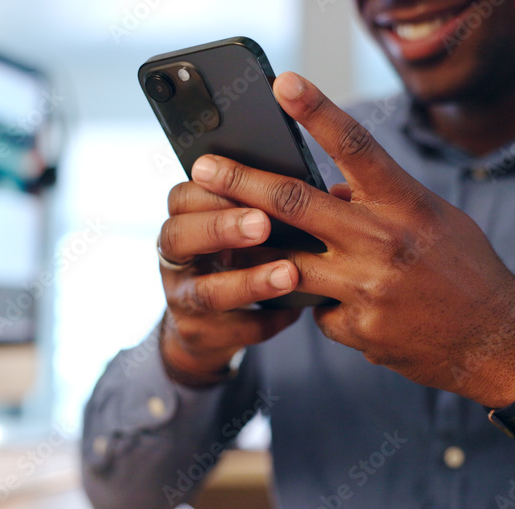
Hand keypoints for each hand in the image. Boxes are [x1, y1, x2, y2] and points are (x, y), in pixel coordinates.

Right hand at [157, 181, 305, 383]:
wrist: (212, 323)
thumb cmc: (242, 256)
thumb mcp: (244, 227)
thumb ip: (272, 205)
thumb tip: (339, 191)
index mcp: (184, 218)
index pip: (182, 197)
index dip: (210, 190)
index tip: (247, 181)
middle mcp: (175, 257)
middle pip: (178, 237)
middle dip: (220, 228)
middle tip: (263, 223)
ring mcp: (182, 299)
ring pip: (206, 291)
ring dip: (248, 282)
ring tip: (290, 273)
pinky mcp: (200, 334)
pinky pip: (231, 329)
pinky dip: (263, 321)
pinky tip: (293, 312)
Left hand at [187, 72, 514, 406]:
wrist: (496, 343)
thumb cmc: (467, 271)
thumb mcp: (433, 220)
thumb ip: (380, 202)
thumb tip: (328, 191)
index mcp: (406, 204)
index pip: (356, 146)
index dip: (317, 110)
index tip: (283, 83)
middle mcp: (383, 241)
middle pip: (294, 203)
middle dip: (239, 181)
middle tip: (201, 167)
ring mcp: (367, 288)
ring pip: (286, 263)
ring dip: (255, 251)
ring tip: (230, 241)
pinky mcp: (358, 329)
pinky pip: (316, 309)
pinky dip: (321, 303)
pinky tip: (350, 307)